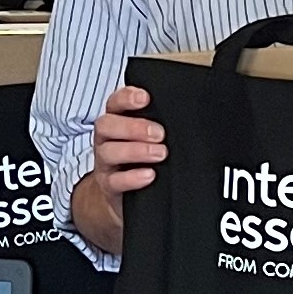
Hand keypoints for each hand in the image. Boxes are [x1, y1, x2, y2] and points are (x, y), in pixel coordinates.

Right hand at [91, 82, 167, 197]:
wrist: (128, 195)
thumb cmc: (144, 158)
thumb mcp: (151, 137)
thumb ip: (159, 123)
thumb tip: (187, 115)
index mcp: (116, 121)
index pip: (114, 102)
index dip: (126, 98)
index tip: (145, 98)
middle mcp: (106, 139)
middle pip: (105, 125)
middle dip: (133, 127)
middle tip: (160, 134)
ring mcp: (104, 163)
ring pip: (108, 152)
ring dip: (135, 151)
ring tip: (160, 154)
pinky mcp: (108, 186)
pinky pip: (113, 181)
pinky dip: (132, 178)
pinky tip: (149, 175)